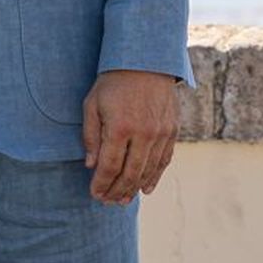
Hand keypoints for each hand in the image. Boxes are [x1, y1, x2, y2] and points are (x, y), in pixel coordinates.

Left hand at [81, 70, 179, 204]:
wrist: (146, 60)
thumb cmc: (113, 82)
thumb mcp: (92, 104)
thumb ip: (91, 137)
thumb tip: (92, 166)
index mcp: (120, 127)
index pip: (110, 167)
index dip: (102, 184)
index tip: (95, 194)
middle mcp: (143, 133)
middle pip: (129, 173)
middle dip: (117, 191)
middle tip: (107, 202)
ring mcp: (160, 133)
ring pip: (148, 170)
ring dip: (134, 188)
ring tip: (123, 200)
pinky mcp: (172, 130)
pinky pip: (164, 160)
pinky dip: (154, 176)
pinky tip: (145, 188)